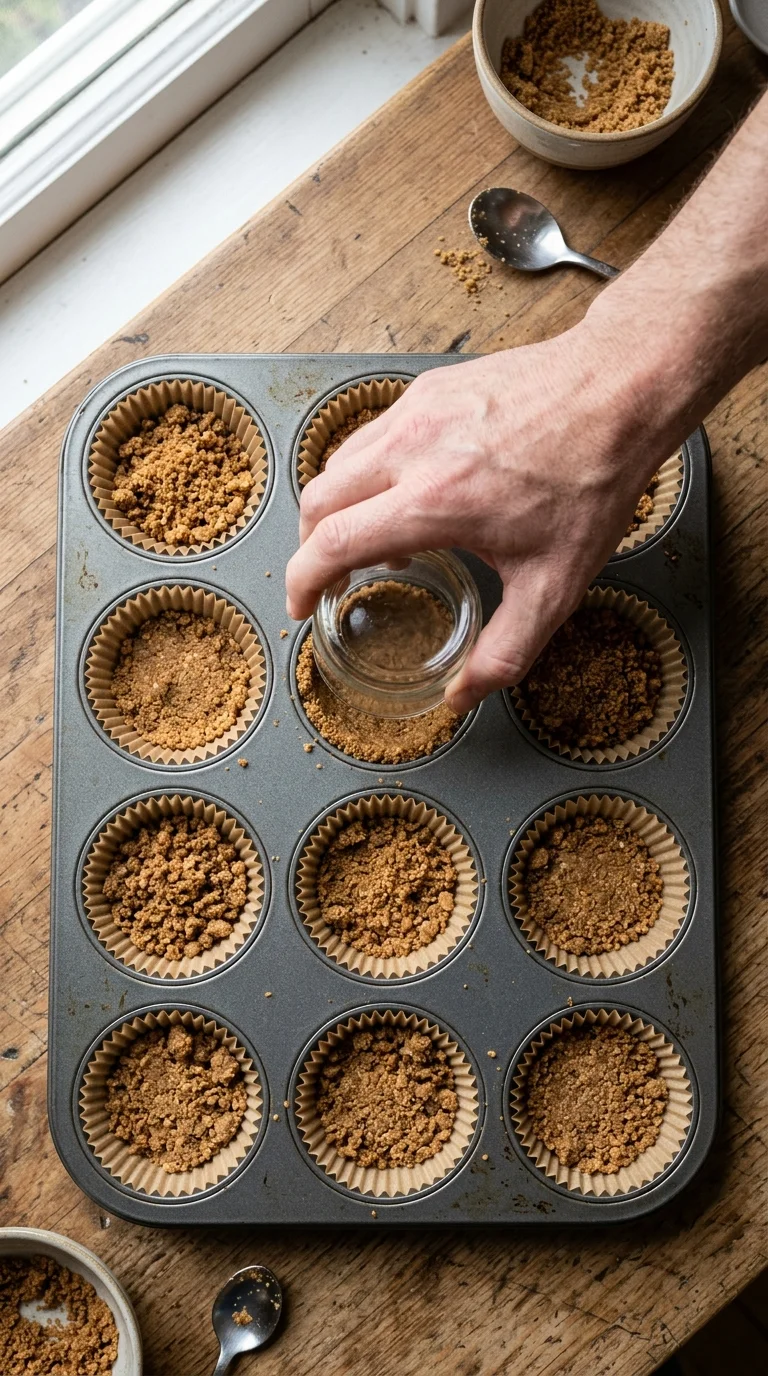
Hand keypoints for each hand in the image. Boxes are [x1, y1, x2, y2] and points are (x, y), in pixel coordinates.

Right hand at [285, 323, 672, 712]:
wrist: (619, 391)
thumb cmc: (591, 484)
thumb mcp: (555, 587)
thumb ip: (503, 652)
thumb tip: (459, 697)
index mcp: (433, 503)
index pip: (330, 544)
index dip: (301, 582)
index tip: (302, 606)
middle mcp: (411, 450)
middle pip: (318, 500)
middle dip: (310, 546)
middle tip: (331, 578)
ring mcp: (416, 412)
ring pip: (339, 462)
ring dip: (337, 507)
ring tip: (373, 540)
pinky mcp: (428, 388)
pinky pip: (371, 434)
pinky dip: (366, 471)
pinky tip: (405, 492)